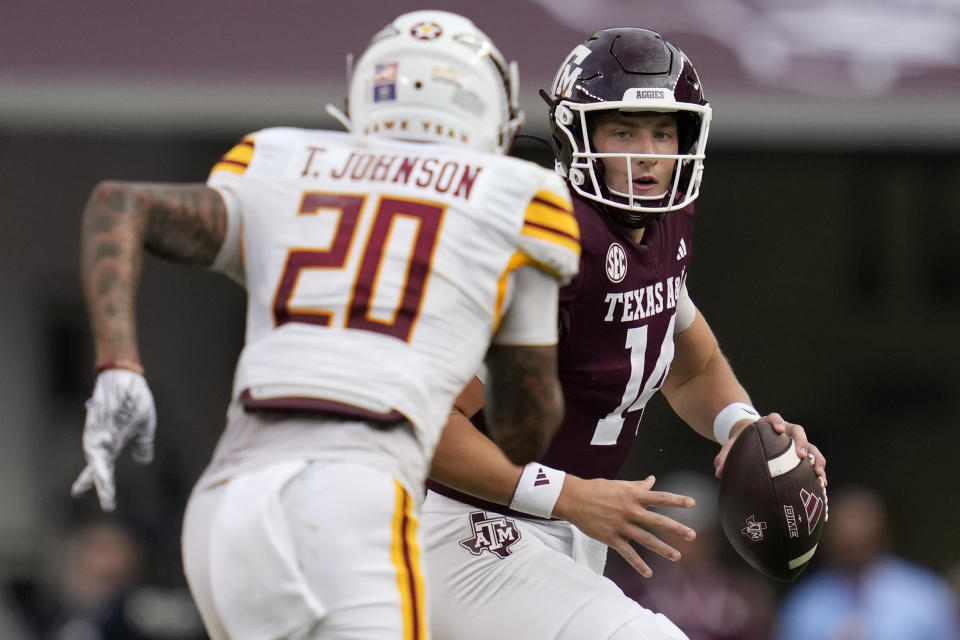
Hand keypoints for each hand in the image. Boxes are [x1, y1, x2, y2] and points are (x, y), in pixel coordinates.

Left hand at [71, 369, 156, 510]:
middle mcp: (103, 440)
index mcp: (114, 444)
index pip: (107, 470)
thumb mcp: (144, 426)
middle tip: (102, 502)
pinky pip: (96, 437)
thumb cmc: (134, 400)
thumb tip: (143, 461)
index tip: (108, 506)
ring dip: (98, 470)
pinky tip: (98, 459)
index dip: (105, 486)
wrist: (126, 379)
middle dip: (98, 483)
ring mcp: (99, 431)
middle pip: (97, 466)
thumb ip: (143, 444)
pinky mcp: (98, 420)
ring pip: (95, 455)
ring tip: (101, 483)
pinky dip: (97, 450)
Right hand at [554, 475, 695, 577]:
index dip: (677, 500)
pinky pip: (628, 553)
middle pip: (658, 521)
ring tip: (677, 555)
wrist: (574, 499)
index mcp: (633, 496)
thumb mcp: (619, 485)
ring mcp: (621, 526)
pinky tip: (648, 573)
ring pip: (646, 539)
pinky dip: (639, 564)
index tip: (693, 503)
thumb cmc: (597, 489)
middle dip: (676, 528)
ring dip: (663, 548)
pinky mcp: (612, 538)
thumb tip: (652, 480)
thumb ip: (638, 486)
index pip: (660, 497)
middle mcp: (630, 510)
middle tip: (692, 535)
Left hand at [714, 412, 826, 486]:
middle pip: (798, 431)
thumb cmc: (743, 441)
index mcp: (768, 423)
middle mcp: (786, 430)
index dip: (777, 422)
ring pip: (811, 447)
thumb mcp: (733, 445)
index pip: (775, 418)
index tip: (779, 429)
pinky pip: (814, 461)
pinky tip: (822, 485)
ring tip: (819, 474)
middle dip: (802, 442)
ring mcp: (796, 441)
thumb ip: (725, 455)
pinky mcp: (803, 453)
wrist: (753, 439)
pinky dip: (818, 471)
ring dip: (817, 459)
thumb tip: (718, 471)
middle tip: (803, 455)